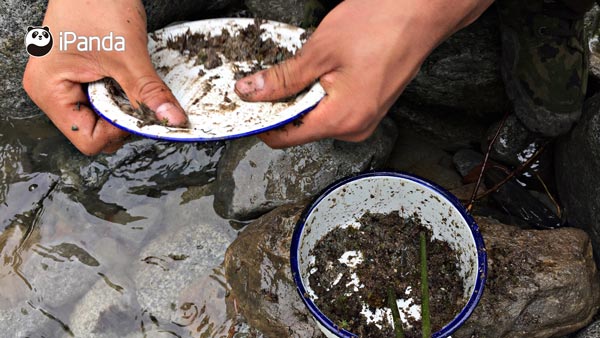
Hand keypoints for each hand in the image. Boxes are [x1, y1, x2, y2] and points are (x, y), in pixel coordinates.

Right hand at [23, 0, 187, 154]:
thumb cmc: (96, 2)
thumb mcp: (127, 54)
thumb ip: (149, 92)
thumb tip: (171, 120)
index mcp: (49, 90)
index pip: (88, 139)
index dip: (118, 131)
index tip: (139, 113)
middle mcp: (52, 92)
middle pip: (94, 132)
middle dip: (122, 120)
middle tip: (137, 94)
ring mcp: (65, 85)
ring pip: (102, 118)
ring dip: (122, 106)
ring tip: (127, 78)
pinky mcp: (80, 78)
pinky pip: (104, 101)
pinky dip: (121, 95)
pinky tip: (125, 76)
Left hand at [235, 0, 493, 147]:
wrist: (422, 11)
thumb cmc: (383, 25)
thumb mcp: (320, 51)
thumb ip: (282, 78)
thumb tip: (252, 92)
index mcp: (342, 120)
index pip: (286, 138)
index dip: (260, 122)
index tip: (246, 105)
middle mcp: (356, 127)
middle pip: (301, 129)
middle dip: (281, 107)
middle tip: (271, 78)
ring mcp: (365, 118)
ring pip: (317, 117)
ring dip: (301, 97)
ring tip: (305, 67)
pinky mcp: (370, 107)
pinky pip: (334, 108)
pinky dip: (319, 93)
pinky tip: (322, 70)